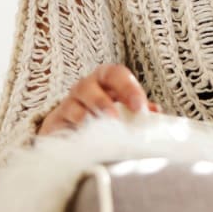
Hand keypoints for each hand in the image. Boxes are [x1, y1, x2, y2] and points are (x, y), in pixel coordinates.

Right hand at [38, 64, 159, 136]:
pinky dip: (74, 127)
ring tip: (98, 128)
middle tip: (114, 118)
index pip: (117, 74)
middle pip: (91, 86)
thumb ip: (139, 110)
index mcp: (107, 79)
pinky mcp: (57, 119)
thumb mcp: (123, 108)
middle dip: (103, 102)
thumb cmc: (104, 114)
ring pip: (75, 103)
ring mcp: (70, 101)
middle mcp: (87, 86)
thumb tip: (155, 113)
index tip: (139, 107)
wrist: (72, 126)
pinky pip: (64, 120)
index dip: (128, 88)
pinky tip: (84, 137)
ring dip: (87, 115)